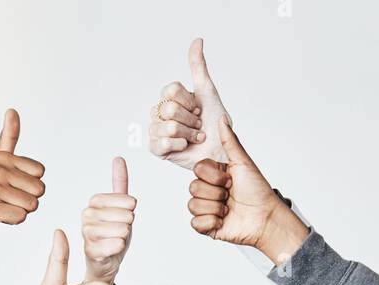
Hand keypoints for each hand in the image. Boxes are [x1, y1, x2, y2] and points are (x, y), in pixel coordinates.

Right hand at [0, 109, 46, 244]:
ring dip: (21, 210)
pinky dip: (14, 220)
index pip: (40, 172)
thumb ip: (8, 137)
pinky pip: (20, 216)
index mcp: (1, 158)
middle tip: (8, 199)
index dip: (31, 183)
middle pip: (39, 189)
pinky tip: (0, 216)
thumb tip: (12, 109)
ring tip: (3, 207)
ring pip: (31, 204)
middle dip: (28, 199)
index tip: (12, 184)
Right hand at [82, 157, 136, 283]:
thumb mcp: (120, 207)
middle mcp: (87, 216)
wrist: (105, 262)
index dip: (130, 208)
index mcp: (94, 202)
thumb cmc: (112, 233)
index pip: (123, 199)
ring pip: (122, 230)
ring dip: (124, 236)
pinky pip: (116, 245)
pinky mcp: (90, 251)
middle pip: (125, 215)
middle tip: (120, 230)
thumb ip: (119, 183)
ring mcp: (87, 234)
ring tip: (117, 239)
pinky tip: (114, 248)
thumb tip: (118, 159)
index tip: (126, 214)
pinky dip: (120, 247)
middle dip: (128, 224)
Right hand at [148, 38, 230, 170]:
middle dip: (190, 120)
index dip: (188, 101)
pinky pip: (160, 144)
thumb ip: (198, 66)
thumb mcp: (208, 91)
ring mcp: (157, 131)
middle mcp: (161, 113)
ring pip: (167, 127)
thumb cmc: (216, 123)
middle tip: (198, 125)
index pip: (170, 91)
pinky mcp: (157, 149)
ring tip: (195, 137)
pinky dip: (178, 146)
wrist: (221, 150)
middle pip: (168, 109)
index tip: (199, 108)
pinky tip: (185, 147)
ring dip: (188, 134)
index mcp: (170, 98)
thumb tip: (197, 40)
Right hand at [188, 119, 308, 261]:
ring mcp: (207, 209)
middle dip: (216, 192)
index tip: (231, 180)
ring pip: (193, 205)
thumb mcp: (243, 163)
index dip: (214, 176)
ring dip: (215, 207)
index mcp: (215, 175)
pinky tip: (223, 221)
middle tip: (231, 195)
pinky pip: (195, 223)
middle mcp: (209, 191)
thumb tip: (222, 119)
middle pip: (193, 187)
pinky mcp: (207, 227)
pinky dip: (210, 222)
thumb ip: (230, 141)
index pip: (198, 169)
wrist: (266, 219)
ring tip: (229, 209)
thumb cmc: (258, 191)